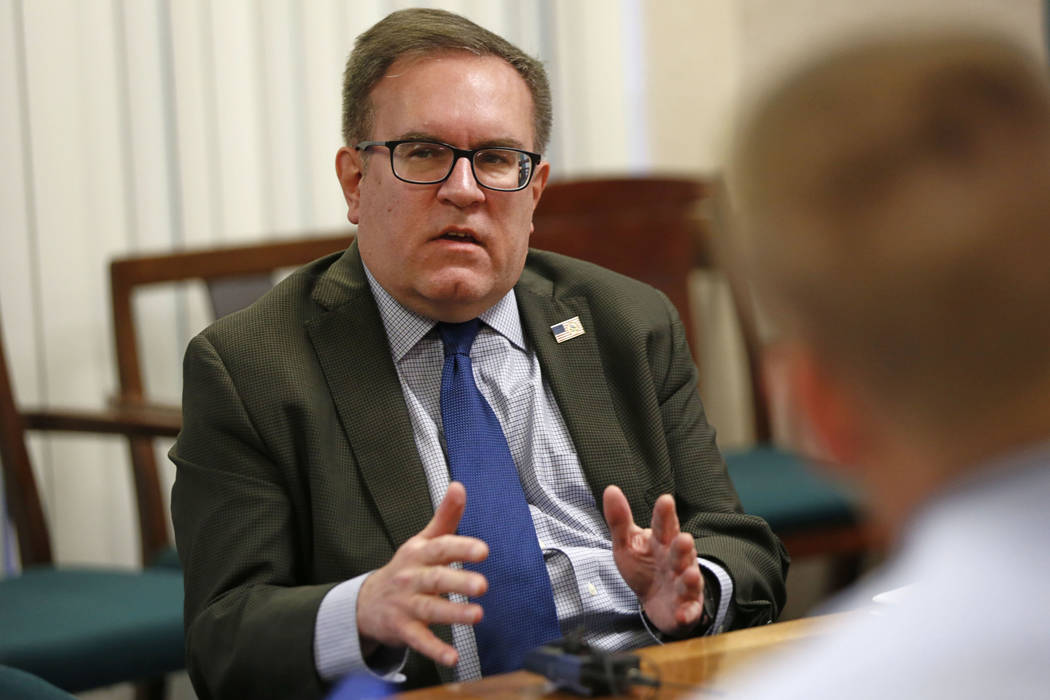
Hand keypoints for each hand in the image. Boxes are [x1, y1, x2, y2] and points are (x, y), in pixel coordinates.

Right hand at [357, 481, 487, 666]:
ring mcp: (406, 605)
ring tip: (477, 615)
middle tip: (482, 585)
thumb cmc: (405, 569)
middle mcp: (411, 578)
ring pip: (430, 609)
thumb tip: (459, 486)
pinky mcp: (403, 629)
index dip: (461, 547)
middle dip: (459, 582)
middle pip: (436, 579)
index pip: (440, 548)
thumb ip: (445, 517)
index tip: (483, 549)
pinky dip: (435, 649)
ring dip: (453, 613)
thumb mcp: (422, 541)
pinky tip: (453, 657)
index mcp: (419, 554)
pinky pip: (420, 640)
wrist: (366, 603)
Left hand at [603, 485, 703, 635]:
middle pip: (680, 552)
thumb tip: (610, 489)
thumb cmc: (644, 566)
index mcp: (661, 542)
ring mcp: (683, 584)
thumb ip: (619, 519)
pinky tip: (683, 614)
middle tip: (684, 538)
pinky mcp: (685, 608)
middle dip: (683, 546)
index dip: (664, 514)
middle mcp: (676, 561)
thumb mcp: (627, 543)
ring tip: (689, 573)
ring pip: (688, 580)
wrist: (655, 602)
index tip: (665, 500)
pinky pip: (688, 611)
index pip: (663, 525)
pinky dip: (687, 613)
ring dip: (690, 578)